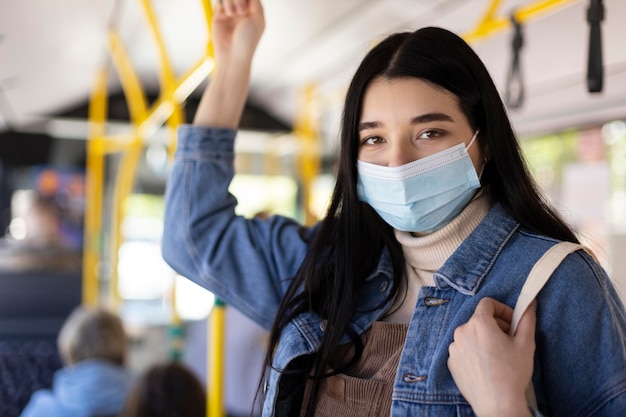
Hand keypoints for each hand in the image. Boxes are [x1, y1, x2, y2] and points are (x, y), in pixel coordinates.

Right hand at [212, 0, 264, 63]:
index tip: (245, 9)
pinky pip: (220, 1)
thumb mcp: (257, 19)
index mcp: (254, 11)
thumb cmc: (248, 40)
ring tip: (231, 14)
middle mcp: (242, 10)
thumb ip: (255, 1)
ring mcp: (230, 12)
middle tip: (241, 12)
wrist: (232, 54)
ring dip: (230, 1)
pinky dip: (224, 3)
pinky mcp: (219, 15)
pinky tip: (227, 14)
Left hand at [447, 297, 535, 416]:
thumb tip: (530, 304)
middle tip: (509, 340)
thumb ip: (526, 319)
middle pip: (479, 319)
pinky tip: (487, 366)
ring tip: (498, 355)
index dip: (502, 309)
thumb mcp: (525, 343)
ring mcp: (454, 348)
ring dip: (484, 339)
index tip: (512, 322)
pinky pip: (464, 349)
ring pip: (471, 335)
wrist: (497, 404)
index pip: (487, 303)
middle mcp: (461, 332)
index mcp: (478, 323)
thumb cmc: (512, 373)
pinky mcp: (451, 362)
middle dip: (495, 325)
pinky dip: (474, 352)